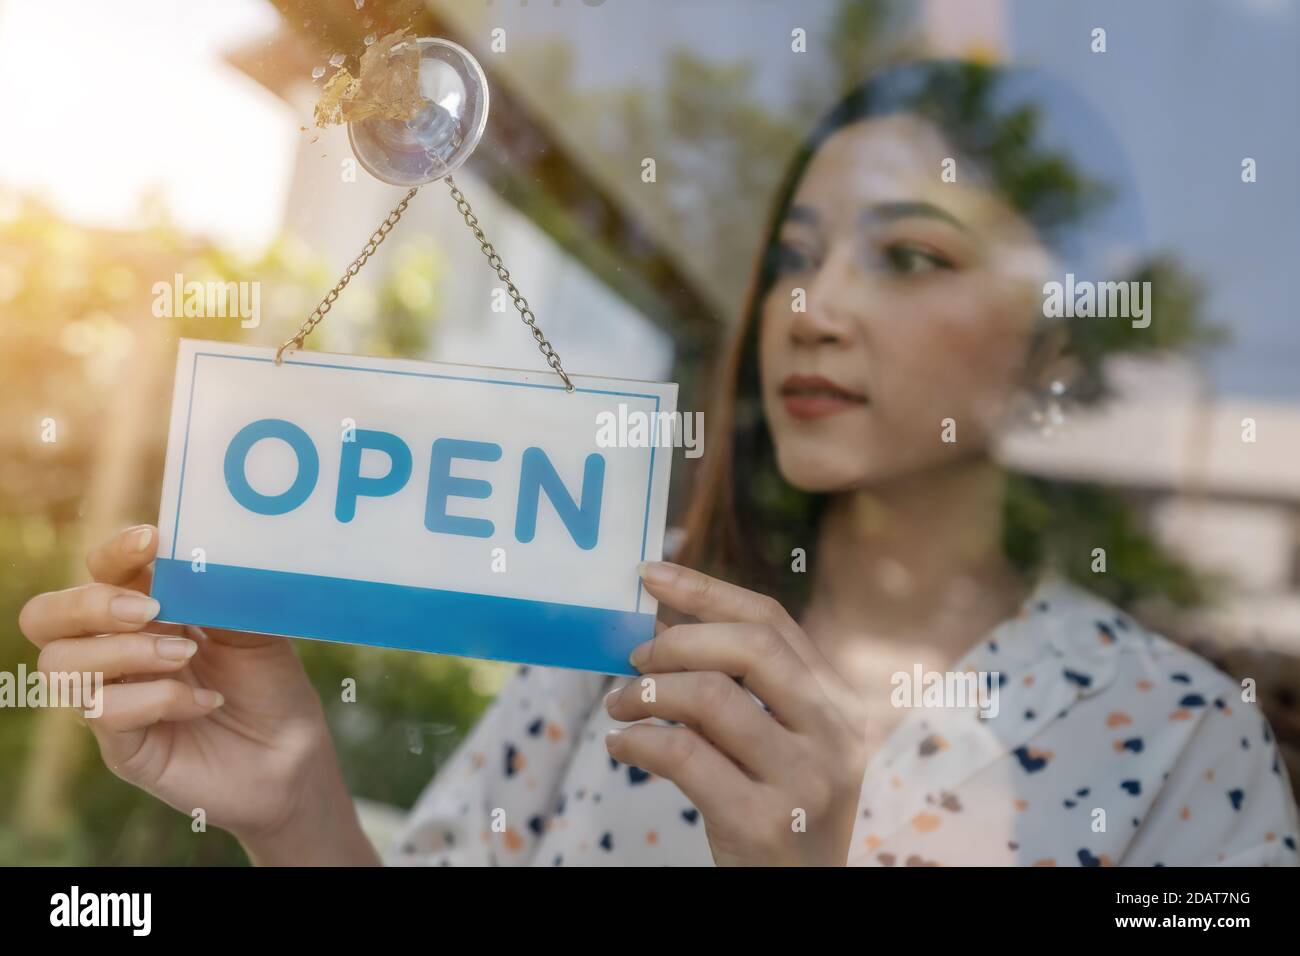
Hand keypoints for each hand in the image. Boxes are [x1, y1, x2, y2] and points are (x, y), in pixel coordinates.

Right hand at [18, 525, 376, 864]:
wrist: (294, 754)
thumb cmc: (272, 686)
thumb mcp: (255, 629)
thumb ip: (221, 594)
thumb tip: (197, 555)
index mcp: (145, 612)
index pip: (99, 572)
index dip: (114, 552)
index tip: (152, 541)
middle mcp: (116, 652)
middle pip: (45, 617)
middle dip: (90, 603)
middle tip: (150, 609)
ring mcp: (114, 699)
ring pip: (61, 665)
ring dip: (125, 651)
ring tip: (186, 656)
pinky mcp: (122, 746)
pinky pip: (104, 713)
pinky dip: (158, 698)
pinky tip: (206, 700)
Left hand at [604, 561, 867, 865]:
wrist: (803, 896)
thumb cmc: (779, 811)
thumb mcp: (781, 743)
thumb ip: (741, 688)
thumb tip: (663, 621)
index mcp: (840, 702)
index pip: (772, 621)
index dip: (706, 589)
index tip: (650, 573)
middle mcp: (836, 734)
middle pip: (749, 646)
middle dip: (676, 641)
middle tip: (633, 658)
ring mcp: (804, 779)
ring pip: (711, 696)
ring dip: (647, 691)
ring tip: (620, 705)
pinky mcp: (763, 822)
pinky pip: (683, 754)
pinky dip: (638, 740)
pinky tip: (623, 745)